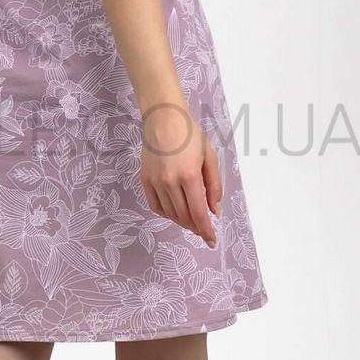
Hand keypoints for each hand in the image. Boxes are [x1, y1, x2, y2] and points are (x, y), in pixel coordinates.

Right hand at [139, 102, 221, 247]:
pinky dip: (166, 213)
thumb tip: (215, 211)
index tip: (211, 241)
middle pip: (184, 216)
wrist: (163, 118)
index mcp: (189, 176)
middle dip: (196, 227)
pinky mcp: (145, 180)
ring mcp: (155, 182)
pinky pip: (155, 206)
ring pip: (170, 213)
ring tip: (191, 221)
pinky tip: (174, 212)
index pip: (199, 213)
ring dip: (182, 221)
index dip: (206, 231)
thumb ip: (214, 186)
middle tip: (204, 231)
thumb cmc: (190, 134)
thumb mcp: (209, 157)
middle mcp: (170, 182)